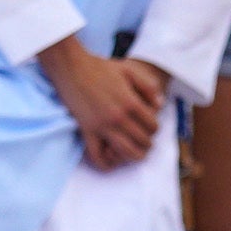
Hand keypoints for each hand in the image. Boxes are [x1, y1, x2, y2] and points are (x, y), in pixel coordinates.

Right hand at [37, 36, 167, 167]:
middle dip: (147, 143)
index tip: (150, 128)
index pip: (153, 127)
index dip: (155, 130)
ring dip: (134, 156)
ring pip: (126, 152)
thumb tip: (160, 105)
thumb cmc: (99, 67)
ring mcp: (102, 126)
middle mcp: (119, 117)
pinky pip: (97, 156)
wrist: (70, 67)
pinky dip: (106, 163)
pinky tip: (112, 160)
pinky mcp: (87, 131)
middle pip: (143, 142)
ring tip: (134, 153)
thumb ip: (148, 87)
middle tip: (144, 141)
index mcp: (131, 102)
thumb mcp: (129, 70)